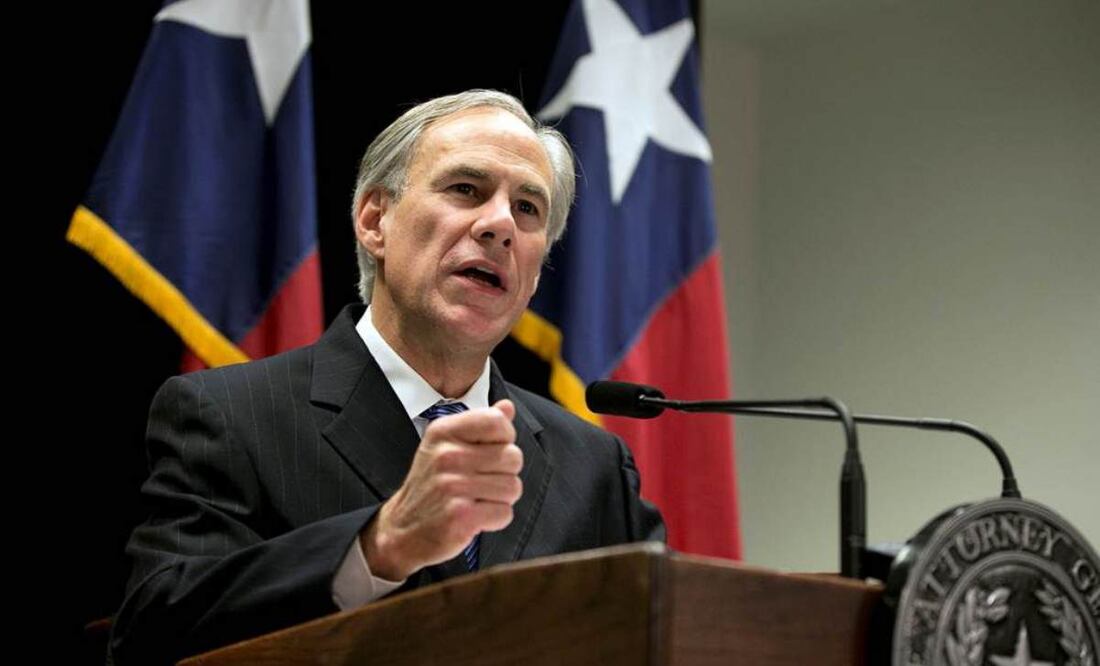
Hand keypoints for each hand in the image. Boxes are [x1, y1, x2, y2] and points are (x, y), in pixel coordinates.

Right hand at [361, 399, 522, 579]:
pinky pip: (505, 512)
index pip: (497, 421)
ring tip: (477, 500)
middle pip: (512, 457)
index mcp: (444, 432)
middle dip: (505, 474)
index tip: (489, 452)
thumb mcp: (447, 447)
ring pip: (513, 486)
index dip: (504, 439)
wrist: (402, 530)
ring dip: (501, 498)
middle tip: (482, 483)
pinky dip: (495, 519)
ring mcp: (452, 486)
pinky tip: (475, 516)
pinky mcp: (460, 516)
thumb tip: (507, 407)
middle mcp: (446, 455)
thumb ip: (480, 426)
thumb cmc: (431, 487)